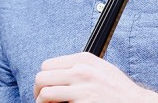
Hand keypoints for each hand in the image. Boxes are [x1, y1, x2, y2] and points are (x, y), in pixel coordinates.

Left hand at [33, 52, 157, 102]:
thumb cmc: (119, 90)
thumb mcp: (101, 69)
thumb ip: (81, 67)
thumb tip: (59, 73)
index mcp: (84, 59)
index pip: (48, 65)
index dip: (44, 79)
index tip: (45, 88)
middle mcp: (81, 70)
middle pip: (42, 77)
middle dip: (38, 91)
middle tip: (42, 100)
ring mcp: (82, 87)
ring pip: (45, 92)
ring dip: (41, 102)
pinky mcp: (83, 102)